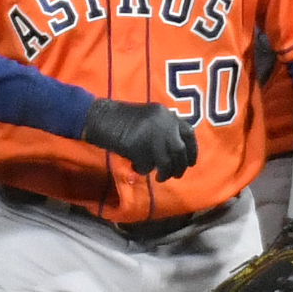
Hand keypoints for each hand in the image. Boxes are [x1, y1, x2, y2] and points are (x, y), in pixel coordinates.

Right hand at [82, 98, 198, 178]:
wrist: (99, 118)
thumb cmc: (121, 118)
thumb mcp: (148, 117)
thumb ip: (163, 128)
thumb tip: (175, 150)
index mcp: (166, 114)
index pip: (188, 133)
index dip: (193, 150)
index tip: (191, 163)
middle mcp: (163, 123)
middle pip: (180, 151)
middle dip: (180, 166)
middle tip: (176, 175)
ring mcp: (151, 135)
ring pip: (166, 162)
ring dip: (165, 173)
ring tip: (160, 178)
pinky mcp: (139, 147)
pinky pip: (147, 166)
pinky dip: (143, 170)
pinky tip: (137, 167)